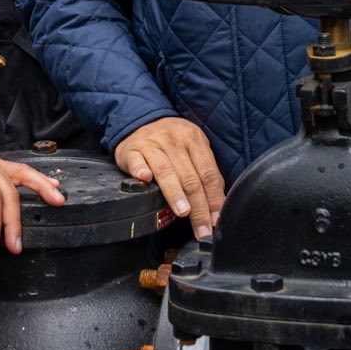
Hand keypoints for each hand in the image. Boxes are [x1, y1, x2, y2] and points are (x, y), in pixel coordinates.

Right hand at [114, 116, 227, 239]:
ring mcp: (152, 143)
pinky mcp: (131, 149)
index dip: (214, 199)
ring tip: (182, 212)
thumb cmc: (172, 141)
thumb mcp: (194, 148)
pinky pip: (136, 160)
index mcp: (194, 139)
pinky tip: (145, 179)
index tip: (216, 220)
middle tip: (202, 228)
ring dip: (175, 193)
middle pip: (190, 177)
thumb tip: (218, 204)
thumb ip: (205, 171)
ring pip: (166, 170)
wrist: (141, 121)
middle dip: (198, 207)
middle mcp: (174, 139)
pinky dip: (140, 170)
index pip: (208, 173)